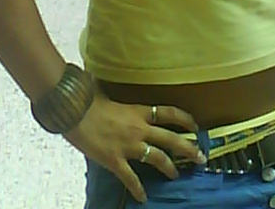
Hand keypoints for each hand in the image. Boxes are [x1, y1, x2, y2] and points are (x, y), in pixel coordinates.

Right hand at [64, 93, 203, 203]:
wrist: (72, 111)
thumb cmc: (87, 98)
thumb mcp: (103, 90)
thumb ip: (109, 89)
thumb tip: (101, 78)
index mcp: (137, 110)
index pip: (168, 113)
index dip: (184, 119)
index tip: (196, 125)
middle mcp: (138, 128)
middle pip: (171, 139)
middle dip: (188, 148)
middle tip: (201, 156)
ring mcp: (128, 146)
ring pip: (157, 158)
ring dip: (169, 167)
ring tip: (177, 174)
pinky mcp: (115, 160)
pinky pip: (131, 178)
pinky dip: (138, 189)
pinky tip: (143, 198)